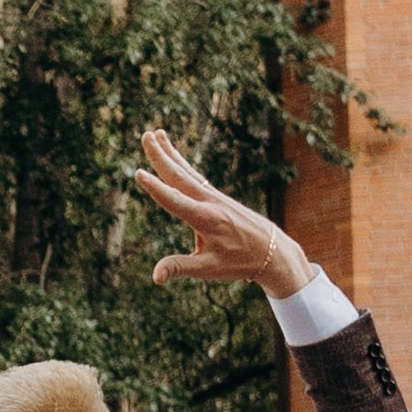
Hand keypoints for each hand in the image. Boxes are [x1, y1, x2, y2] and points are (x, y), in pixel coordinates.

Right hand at [135, 130, 311, 295]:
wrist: (272, 251)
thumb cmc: (239, 262)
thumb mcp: (208, 269)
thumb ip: (179, 268)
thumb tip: (155, 277)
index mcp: (206, 219)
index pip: (175, 201)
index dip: (156, 188)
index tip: (139, 173)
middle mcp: (210, 202)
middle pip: (181, 176)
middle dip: (161, 156)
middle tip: (146, 136)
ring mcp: (215, 197)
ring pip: (188, 171)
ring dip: (171, 153)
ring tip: (156, 134)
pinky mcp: (218, 197)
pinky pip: (195, 176)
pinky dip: (182, 164)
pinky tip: (174, 156)